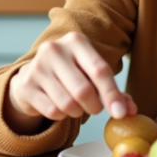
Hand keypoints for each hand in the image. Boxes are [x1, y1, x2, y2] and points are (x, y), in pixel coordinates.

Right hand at [6, 32, 136, 132]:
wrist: (31, 77)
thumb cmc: (70, 75)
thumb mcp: (91, 75)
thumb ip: (113, 92)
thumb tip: (130, 110)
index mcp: (76, 41)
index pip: (100, 70)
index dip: (112, 94)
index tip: (120, 114)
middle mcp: (55, 49)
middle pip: (84, 90)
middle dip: (94, 106)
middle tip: (94, 108)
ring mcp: (37, 66)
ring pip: (68, 104)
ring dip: (77, 112)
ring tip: (75, 105)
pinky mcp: (26, 85)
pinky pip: (52, 111)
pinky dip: (61, 115)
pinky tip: (58, 105)